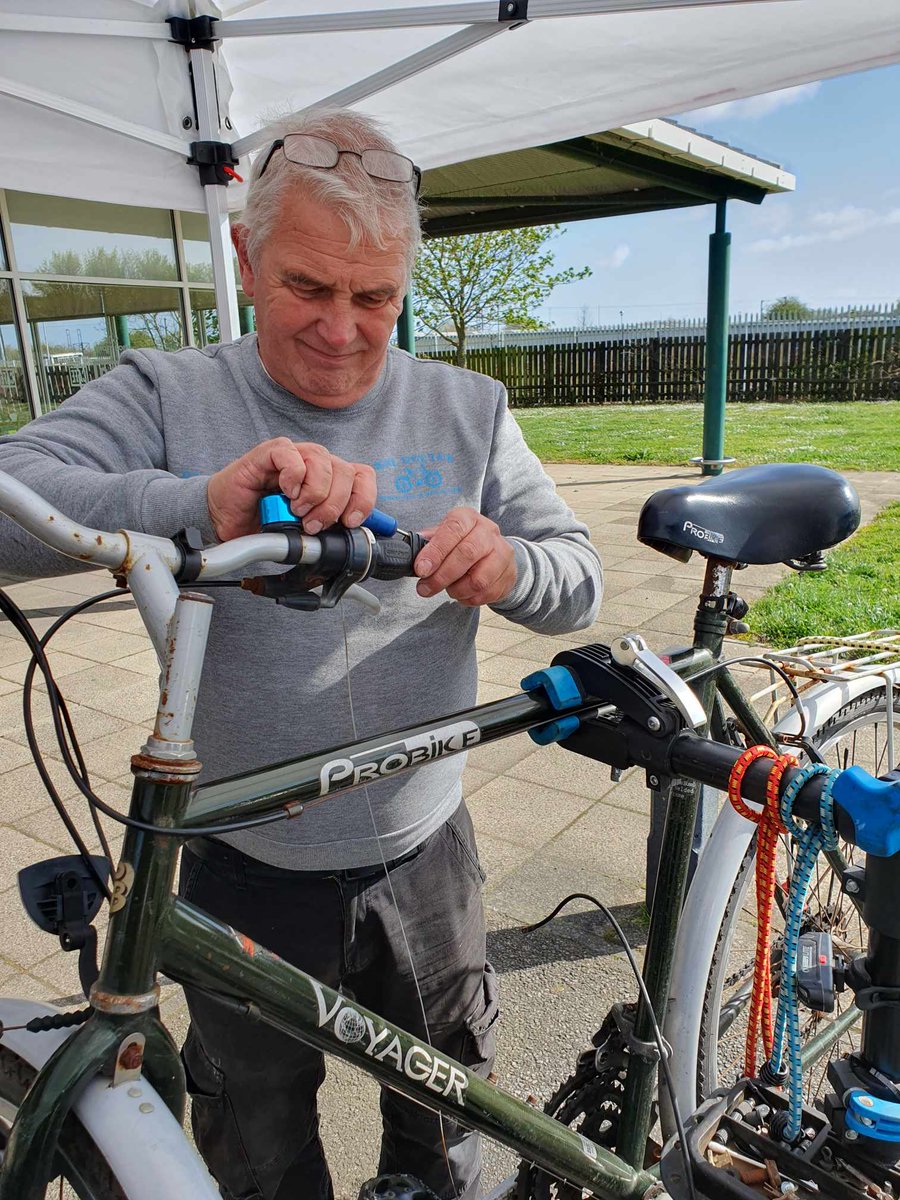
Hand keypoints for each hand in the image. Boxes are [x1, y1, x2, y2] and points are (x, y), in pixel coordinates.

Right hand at [207, 437, 375, 541]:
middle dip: (334, 504)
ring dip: (314, 492)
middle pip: (345, 471)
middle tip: (313, 524)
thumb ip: (329, 530)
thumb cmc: (266, 522)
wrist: (228, 519)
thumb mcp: (306, 532)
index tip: (349, 522)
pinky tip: (284, 491)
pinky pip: (291, 454)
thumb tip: (350, 537)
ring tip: (296, 510)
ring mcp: (295, 454)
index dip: (363, 499)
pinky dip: (293, 476)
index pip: (362, 477)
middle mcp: (316, 464)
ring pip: (323, 460)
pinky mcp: (270, 452)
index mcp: (330, 481)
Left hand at [414, 507, 516, 605]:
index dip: (435, 551)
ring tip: (448, 589)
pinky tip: (462, 593)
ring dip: (456, 590)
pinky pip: (486, 594)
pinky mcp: (509, 575)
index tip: (421, 569)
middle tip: (425, 588)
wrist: (495, 554)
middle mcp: (488, 532)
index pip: (453, 529)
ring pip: (478, 579)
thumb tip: (410, 551)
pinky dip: (468, 598)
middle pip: (467, 554)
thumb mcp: (444, 536)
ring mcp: (502, 554)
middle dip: (441, 576)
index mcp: (469, 518)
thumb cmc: (463, 544)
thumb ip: (428, 543)